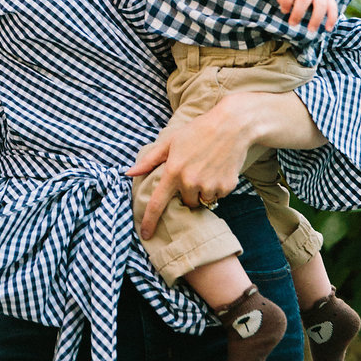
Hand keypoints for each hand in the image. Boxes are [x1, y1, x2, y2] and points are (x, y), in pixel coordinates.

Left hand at [126, 96, 252, 238]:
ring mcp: (209, 186)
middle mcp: (190, 182)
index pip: (157, 203)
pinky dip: (217, 187)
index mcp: (173, 171)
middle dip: (187, 192)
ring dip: (203, 191)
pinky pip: (218, 195)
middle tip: (193, 172)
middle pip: (186, 203)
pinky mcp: (226, 187)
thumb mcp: (170, 141)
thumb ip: (150, 160)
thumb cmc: (198, 131)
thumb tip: (128, 172)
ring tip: (207, 168)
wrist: (232, 126)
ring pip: (203, 201)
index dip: (149, 221)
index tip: (145, 235)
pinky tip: (218, 169)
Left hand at [277, 0, 337, 34]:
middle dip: (298, 13)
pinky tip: (328, 29)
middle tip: (292, 24)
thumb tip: (284, 8)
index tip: (285, 11)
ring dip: (316, 19)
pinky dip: (331, 19)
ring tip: (311, 30)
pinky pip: (333, 8)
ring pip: (321, 4)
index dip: (286, 1)